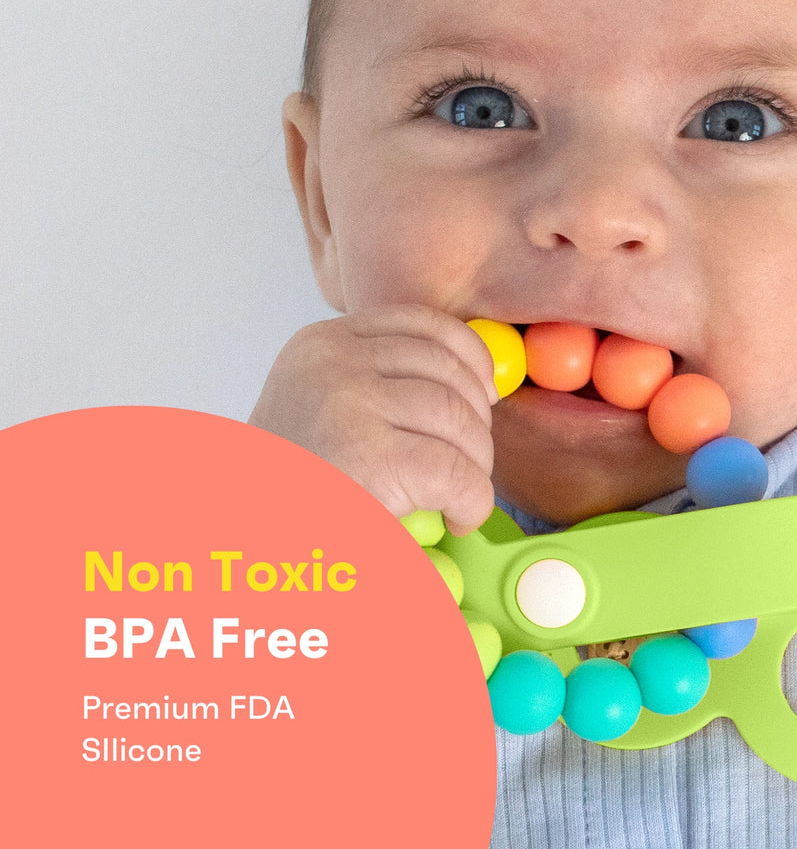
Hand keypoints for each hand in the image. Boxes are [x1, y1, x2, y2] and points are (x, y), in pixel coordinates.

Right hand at [249, 305, 499, 534]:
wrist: (235, 547)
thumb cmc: (288, 491)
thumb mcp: (323, 412)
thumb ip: (382, 385)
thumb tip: (480, 380)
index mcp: (321, 344)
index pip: (420, 323)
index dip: (468, 356)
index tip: (487, 392)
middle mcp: (333, 361)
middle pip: (446, 369)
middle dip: (476, 420)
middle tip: (470, 464)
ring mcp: (349, 404)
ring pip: (458, 418)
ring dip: (476, 464)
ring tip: (456, 497)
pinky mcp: (370, 459)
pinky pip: (457, 471)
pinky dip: (472, 500)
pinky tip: (458, 518)